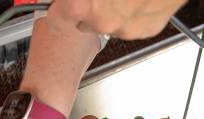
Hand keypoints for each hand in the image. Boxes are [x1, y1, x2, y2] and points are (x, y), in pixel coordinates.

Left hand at [47, 0, 186, 39]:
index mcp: (80, 5)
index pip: (55, 19)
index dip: (59, 8)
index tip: (62, 4)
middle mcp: (102, 22)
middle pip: (84, 21)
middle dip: (88, 5)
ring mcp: (126, 28)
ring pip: (110, 21)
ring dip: (112, 7)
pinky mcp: (148, 28)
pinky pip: (134, 21)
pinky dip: (134, 9)